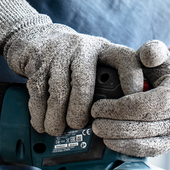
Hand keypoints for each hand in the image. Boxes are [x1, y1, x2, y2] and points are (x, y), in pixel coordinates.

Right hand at [0, 0, 144, 134]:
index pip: (126, 60)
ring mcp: (58, 55)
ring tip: (57, 130)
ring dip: (56, 117)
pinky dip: (39, 114)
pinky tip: (42, 124)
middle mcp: (83, 48)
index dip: (131, 81)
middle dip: (79, 111)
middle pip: (83, 83)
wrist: (40, 40)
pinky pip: (38, 93)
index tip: (130, 106)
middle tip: (78, 126)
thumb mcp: (96, 65)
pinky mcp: (37, 63)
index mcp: (105, 50)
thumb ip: (109, 87)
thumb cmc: (75, 61)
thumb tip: (118, 123)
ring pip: (58, 92)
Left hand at [91, 40, 169, 156]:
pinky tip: (111, 142)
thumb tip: (147, 56)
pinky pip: (150, 151)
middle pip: (150, 123)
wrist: (168, 85)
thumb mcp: (155, 52)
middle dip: (118, 124)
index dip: (124, 107)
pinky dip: (129, 148)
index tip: (100, 106)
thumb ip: (152, 50)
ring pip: (149, 140)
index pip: (154, 102)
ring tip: (98, 131)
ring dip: (120, 138)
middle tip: (94, 121)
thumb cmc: (156, 67)